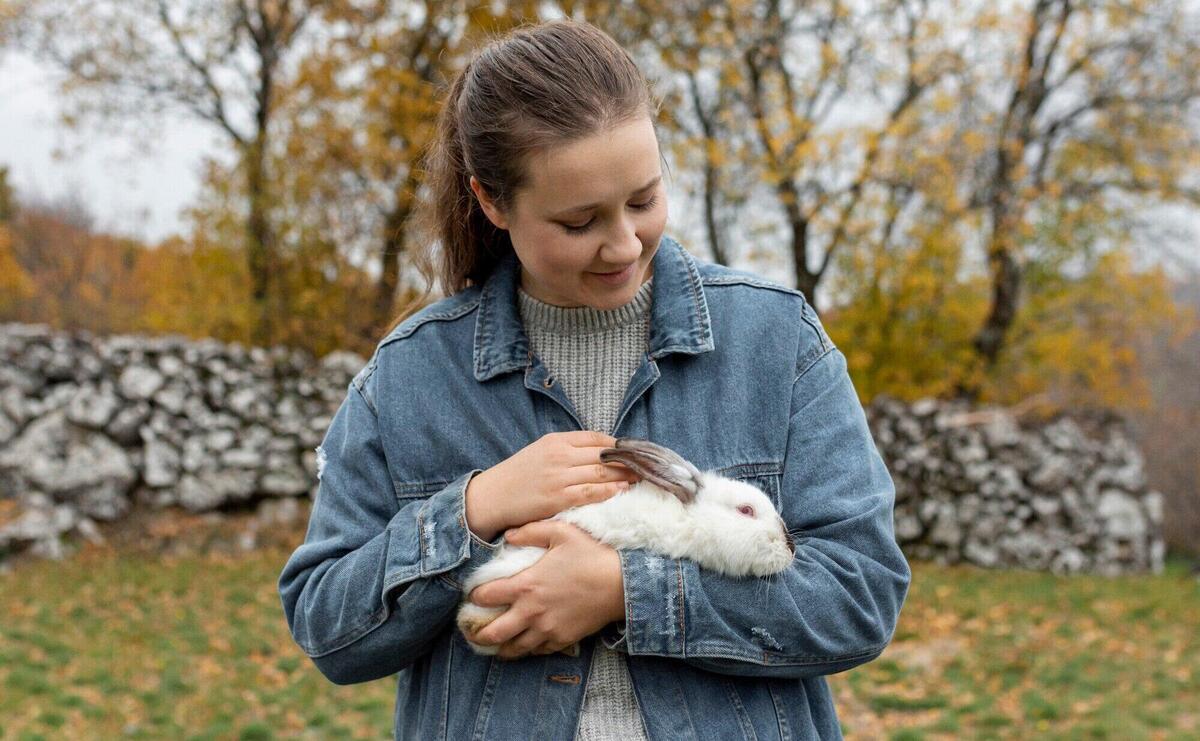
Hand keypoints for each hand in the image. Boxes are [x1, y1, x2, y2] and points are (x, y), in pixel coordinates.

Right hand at [464, 431, 640, 540]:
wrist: (492, 497)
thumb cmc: (518, 475)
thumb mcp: (541, 452)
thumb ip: (567, 450)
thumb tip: (600, 451)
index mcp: (556, 441)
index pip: (596, 438)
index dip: (619, 445)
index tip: (634, 452)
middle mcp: (559, 455)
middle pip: (604, 455)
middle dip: (629, 461)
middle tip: (648, 465)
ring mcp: (559, 477)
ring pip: (601, 473)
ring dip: (625, 475)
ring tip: (642, 478)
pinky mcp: (557, 498)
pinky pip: (590, 492)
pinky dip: (610, 490)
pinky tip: (623, 490)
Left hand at [464, 520, 625, 659]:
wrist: (622, 583)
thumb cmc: (592, 554)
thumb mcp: (561, 531)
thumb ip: (530, 531)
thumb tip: (507, 535)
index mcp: (526, 585)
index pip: (487, 596)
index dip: (474, 596)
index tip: (473, 596)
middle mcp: (532, 612)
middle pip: (493, 632)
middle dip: (478, 634)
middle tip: (472, 632)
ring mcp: (547, 629)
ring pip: (514, 648)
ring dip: (501, 647)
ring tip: (493, 645)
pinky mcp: (563, 639)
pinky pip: (538, 651)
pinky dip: (527, 649)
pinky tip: (524, 644)